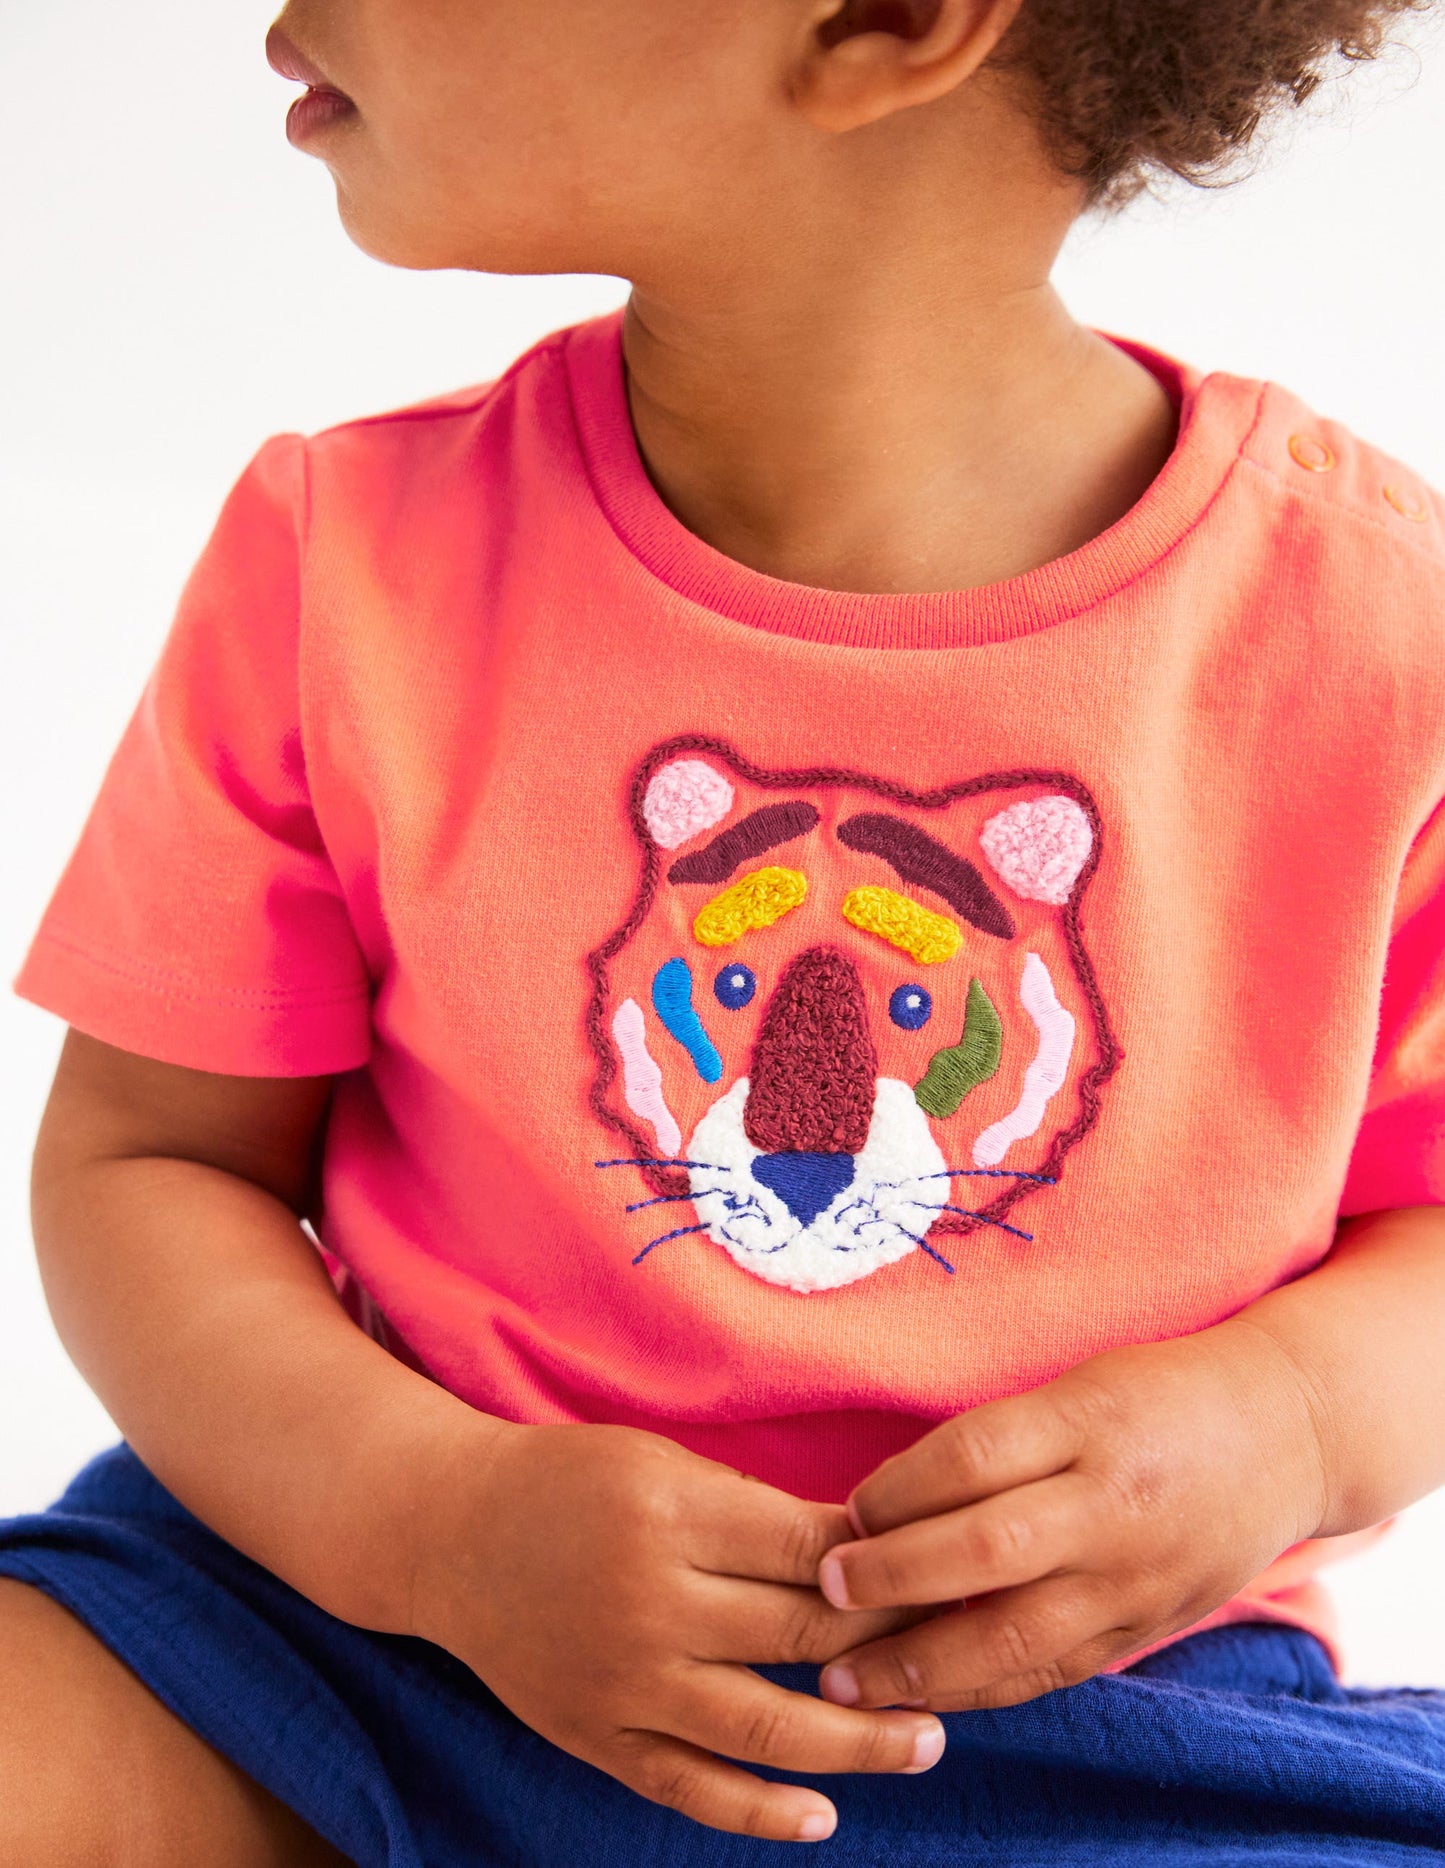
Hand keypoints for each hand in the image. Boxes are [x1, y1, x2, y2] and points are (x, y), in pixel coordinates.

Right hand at [409, 1419, 945, 1841]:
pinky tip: (823, 1816)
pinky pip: (690, 1789)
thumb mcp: (660, 1463)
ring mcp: (623, 1681)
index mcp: (671, 1517)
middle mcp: (651, 1603)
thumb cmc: (570, 1483)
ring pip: (764, 1728)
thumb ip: (751, 1510)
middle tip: (960, 1650)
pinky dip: (760, 1812)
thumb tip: (863, 1548)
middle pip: (802, 1635)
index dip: (885, 1566)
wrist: (452, 1535)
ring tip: (928, 1743)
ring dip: (858, 1742)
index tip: (943, 1572)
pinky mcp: (597, 1737)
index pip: (809, 1551)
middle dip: (893, 1645)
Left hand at [813, 1321, 1328, 1711]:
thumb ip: (996, 1440)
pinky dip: (984, 1690)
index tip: (845, 1511)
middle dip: (894, 1577)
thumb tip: (884, 1501)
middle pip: (985, 1550)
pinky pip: (1055, 1672)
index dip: (897, 1488)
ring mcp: (1134, 1577)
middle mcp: (1112, 1504)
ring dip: (922, 1663)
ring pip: (1016, 1636)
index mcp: (1088, 1420)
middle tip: (825, 1591)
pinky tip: (925, 1699)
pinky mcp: (1147, 1626)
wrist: (1287, 1434)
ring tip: (846, 1681)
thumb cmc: (1157, 1394)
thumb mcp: (1079, 1385)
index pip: (972, 1456)